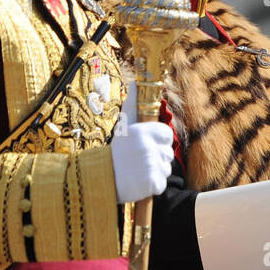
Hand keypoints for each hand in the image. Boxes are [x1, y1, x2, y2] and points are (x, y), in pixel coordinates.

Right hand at [110, 87, 173, 202]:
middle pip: (168, 154)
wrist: (101, 180)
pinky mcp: (152, 182)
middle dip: (157, 159)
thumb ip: (132, 105)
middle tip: (138, 161)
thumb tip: (135, 82)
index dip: (159, 142)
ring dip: (155, 173)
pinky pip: (161, 184)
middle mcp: (148, 147)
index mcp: (143, 132)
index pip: (168, 136)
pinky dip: (152, 186)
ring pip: (166, 169)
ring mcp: (151, 165)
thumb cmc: (116, 152)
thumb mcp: (123, 127)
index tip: (145, 147)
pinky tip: (138, 182)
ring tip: (137, 171)